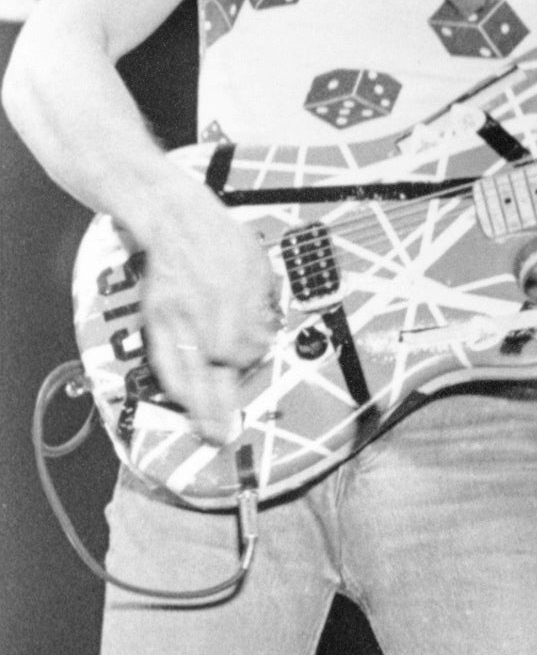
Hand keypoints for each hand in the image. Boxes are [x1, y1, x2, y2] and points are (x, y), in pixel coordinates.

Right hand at [137, 176, 277, 443]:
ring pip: (186, 370)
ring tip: (207, 431)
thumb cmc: (224, 240)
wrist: (176, 220)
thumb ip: (261, 305)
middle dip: (221, 405)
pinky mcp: (155, 316)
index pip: (242, 346)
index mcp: (234, 294)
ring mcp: (175, 315)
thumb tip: (264, 341)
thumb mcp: (257, 265)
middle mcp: (203, 309)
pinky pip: (162, 358)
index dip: (251, 359)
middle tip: (228, 434)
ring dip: (197, 405)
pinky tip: (184, 401)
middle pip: (214, 369)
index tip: (255, 360)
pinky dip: (174, 382)